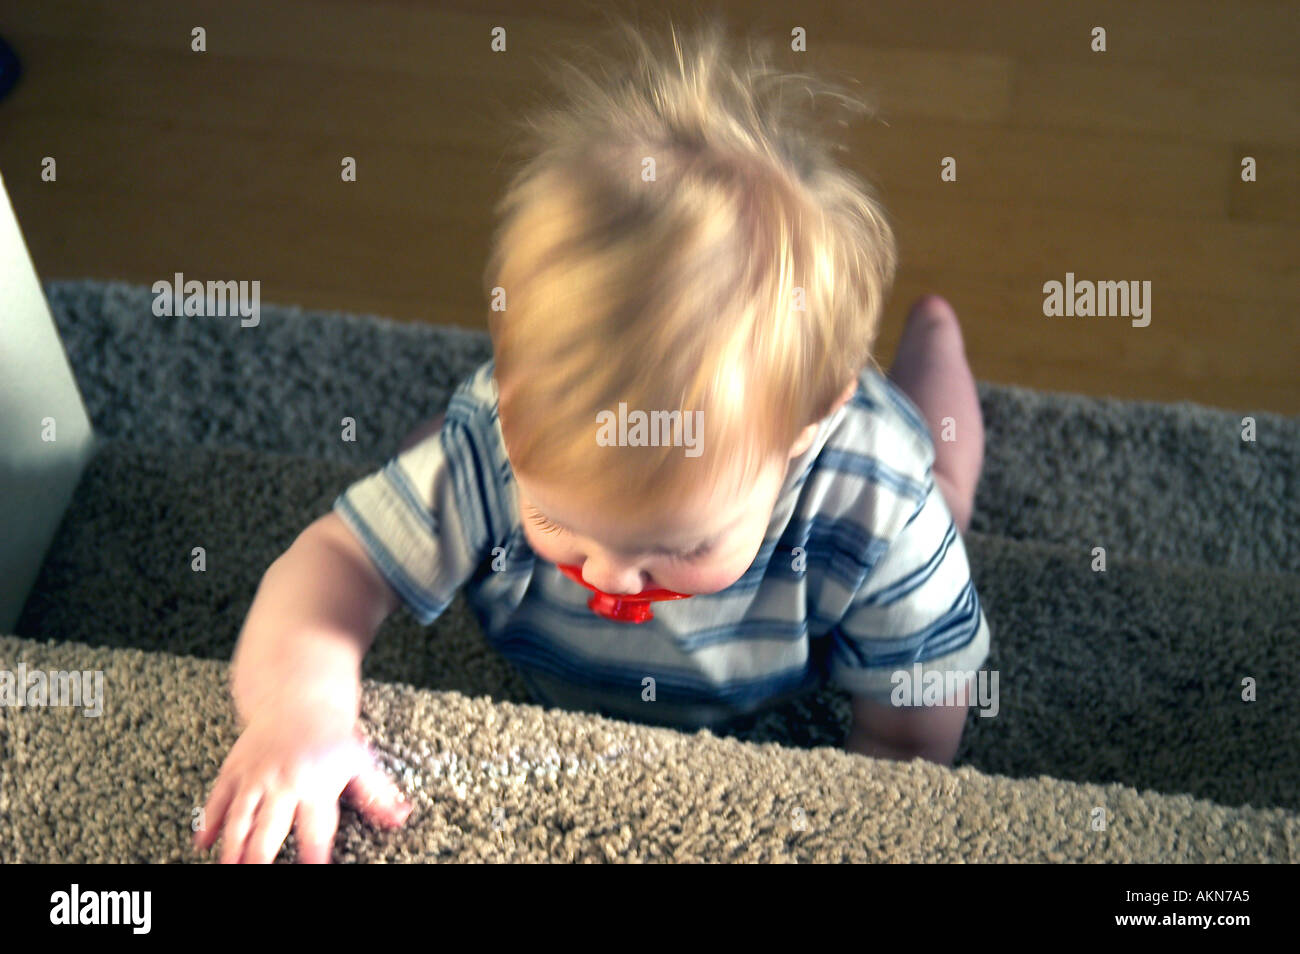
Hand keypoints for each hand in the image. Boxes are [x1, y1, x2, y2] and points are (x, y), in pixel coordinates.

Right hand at [194, 703, 411, 862]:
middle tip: (256, 876)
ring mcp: (255, 776)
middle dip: (261, 858)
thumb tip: (402, 818)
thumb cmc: (332, 736)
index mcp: (316, 784)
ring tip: (228, 868)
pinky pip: (218, 797)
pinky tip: (202, 842)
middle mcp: (283, 782)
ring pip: (240, 817)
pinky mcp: (235, 769)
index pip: (316, 830)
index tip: (313, 870)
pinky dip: (208, 820)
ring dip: (232, 847)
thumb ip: (377, 795)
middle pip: (269, 829)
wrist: (297, 696)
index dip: (314, 857)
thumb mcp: (360, 762)